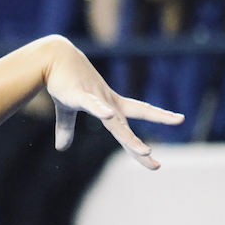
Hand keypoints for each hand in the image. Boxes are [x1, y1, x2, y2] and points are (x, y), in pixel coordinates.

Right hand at [43, 37, 183, 168]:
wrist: (53, 58)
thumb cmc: (63, 82)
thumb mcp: (66, 109)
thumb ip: (66, 129)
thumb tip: (62, 148)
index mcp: (110, 105)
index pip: (136, 117)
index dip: (153, 124)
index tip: (171, 131)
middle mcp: (109, 103)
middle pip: (126, 130)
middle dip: (140, 149)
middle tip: (156, 166)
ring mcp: (96, 99)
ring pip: (115, 123)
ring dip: (129, 138)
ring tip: (145, 151)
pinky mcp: (79, 95)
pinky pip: (92, 104)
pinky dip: (101, 110)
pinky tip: (109, 115)